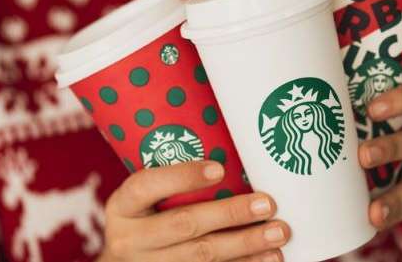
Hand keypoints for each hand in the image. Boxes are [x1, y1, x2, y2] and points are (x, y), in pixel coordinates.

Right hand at [98, 161, 289, 261]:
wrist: (126, 260)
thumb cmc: (145, 216)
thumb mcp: (145, 197)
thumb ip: (173, 179)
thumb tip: (233, 150)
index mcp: (122, 206)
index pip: (147, 186)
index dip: (182, 177)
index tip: (219, 169)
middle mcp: (130, 239)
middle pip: (184, 224)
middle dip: (230, 213)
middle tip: (267, 204)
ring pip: (202, 257)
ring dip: (246, 244)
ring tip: (278, 233)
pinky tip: (269, 257)